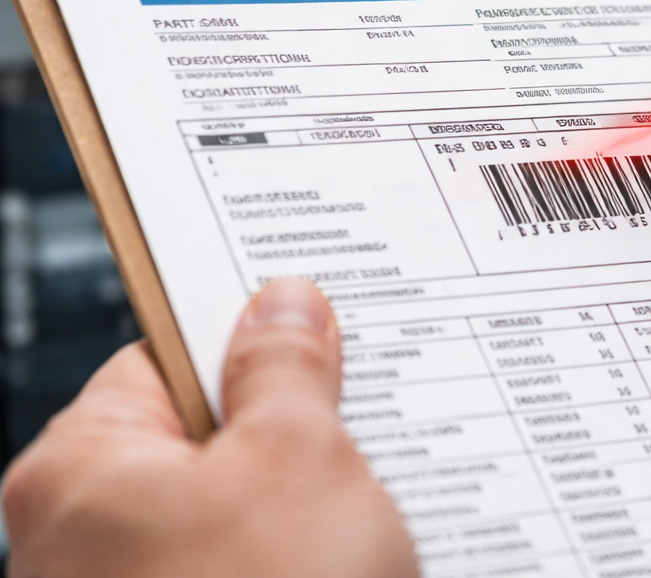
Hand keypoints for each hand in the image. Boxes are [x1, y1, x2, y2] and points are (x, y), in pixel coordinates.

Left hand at [1, 279, 416, 577]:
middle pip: (196, 444)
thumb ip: (287, 369)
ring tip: (371, 509)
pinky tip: (354, 570)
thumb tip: (282, 305)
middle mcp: (73, 545)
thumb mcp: (300, 459)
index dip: (247, 336)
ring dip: (301, 509)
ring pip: (225, 523)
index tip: (317, 328)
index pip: (162, 359)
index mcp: (76, 471)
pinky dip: (293, 567)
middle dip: (288, 431)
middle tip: (363, 421)